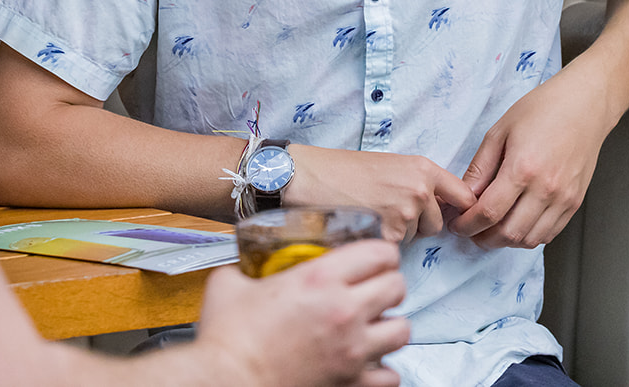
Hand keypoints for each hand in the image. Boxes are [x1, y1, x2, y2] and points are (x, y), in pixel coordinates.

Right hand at [195, 240, 409, 386]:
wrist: (226, 383)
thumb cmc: (228, 341)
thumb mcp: (228, 286)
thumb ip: (244, 269)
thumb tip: (243, 266)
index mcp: (319, 279)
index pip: (379, 253)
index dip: (381, 253)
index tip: (375, 259)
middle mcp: (344, 311)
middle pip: (397, 286)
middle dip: (389, 284)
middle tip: (375, 289)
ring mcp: (352, 350)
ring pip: (402, 329)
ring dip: (390, 325)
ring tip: (375, 325)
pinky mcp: (351, 382)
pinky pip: (390, 375)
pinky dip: (383, 369)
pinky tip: (368, 362)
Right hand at [285, 145, 475, 242]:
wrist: (312, 176)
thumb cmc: (346, 169)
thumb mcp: (393, 165)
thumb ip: (420, 183)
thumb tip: (440, 207)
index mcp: (424, 168)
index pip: (464, 196)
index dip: (457, 209)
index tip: (451, 216)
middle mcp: (421, 190)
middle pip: (437, 224)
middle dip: (419, 225)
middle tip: (389, 212)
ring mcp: (406, 214)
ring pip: (414, 238)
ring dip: (398, 234)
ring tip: (372, 215)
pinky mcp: (388, 235)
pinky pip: (395, 249)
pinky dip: (381, 243)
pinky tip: (364, 227)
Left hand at [449, 70, 614, 248]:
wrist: (585, 104)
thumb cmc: (543, 109)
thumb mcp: (500, 131)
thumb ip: (480, 168)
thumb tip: (465, 196)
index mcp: (522, 168)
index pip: (488, 213)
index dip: (467, 225)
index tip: (457, 224)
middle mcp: (545, 189)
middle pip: (508, 234)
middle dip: (482, 238)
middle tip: (470, 230)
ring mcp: (563, 199)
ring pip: (528, 240)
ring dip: (505, 241)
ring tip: (491, 229)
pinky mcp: (574, 202)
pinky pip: (548, 234)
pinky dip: (528, 237)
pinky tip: (516, 224)